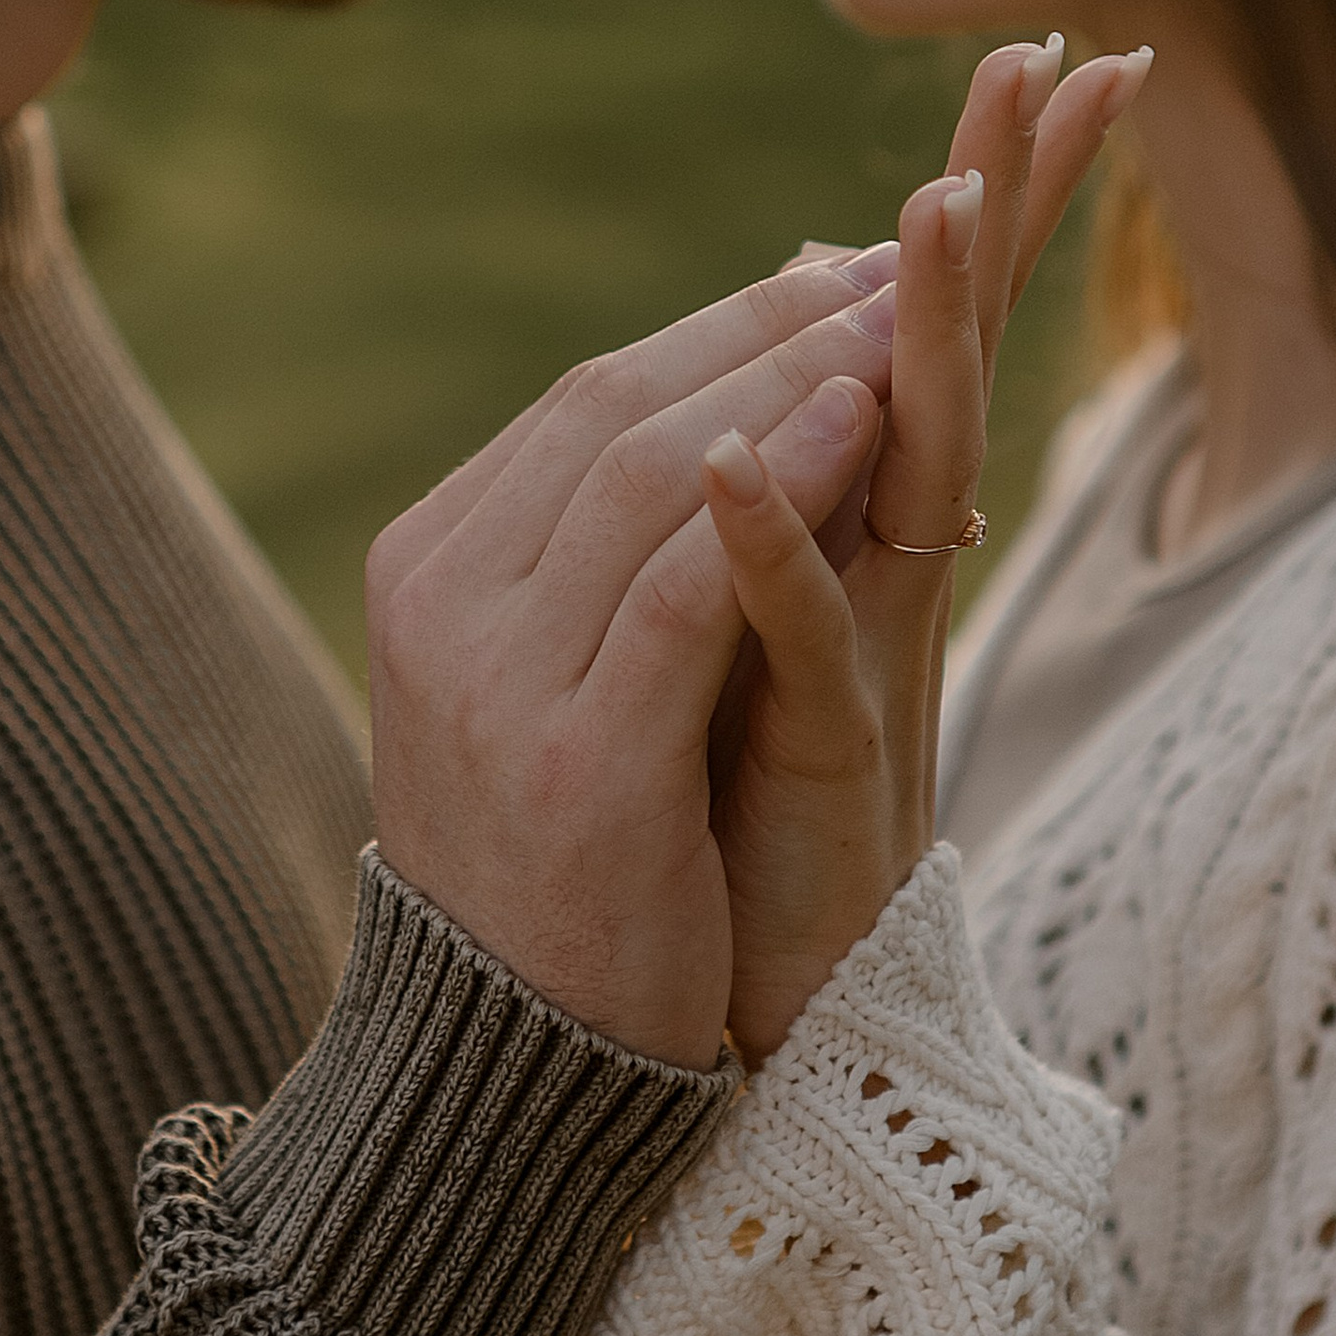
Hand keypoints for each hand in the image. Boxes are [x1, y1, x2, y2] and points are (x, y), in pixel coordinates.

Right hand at [367, 251, 909, 1067]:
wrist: (516, 1075)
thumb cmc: (566, 871)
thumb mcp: (555, 685)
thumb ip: (603, 554)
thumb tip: (709, 409)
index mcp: (428, 573)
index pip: (584, 403)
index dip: (727, 326)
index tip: (846, 274)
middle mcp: (443, 609)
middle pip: (615, 410)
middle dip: (769, 326)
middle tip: (902, 260)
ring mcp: (498, 684)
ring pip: (650, 474)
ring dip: (790, 379)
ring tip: (907, 318)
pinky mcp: (582, 764)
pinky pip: (687, 588)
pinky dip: (775, 493)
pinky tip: (869, 428)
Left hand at [703, 39, 1151, 1055]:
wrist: (757, 998)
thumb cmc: (755, 803)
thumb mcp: (771, 610)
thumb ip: (789, 493)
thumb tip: (777, 373)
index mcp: (868, 509)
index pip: (928, 315)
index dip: (993, 186)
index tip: (1046, 47)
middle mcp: (892, 559)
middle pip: (956, 350)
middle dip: (1008, 203)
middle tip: (1065, 58)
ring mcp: (873, 650)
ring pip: (909, 465)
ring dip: (920, 334)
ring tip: (932, 204)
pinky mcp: (828, 753)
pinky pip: (796, 630)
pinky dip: (761, 543)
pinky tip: (731, 458)